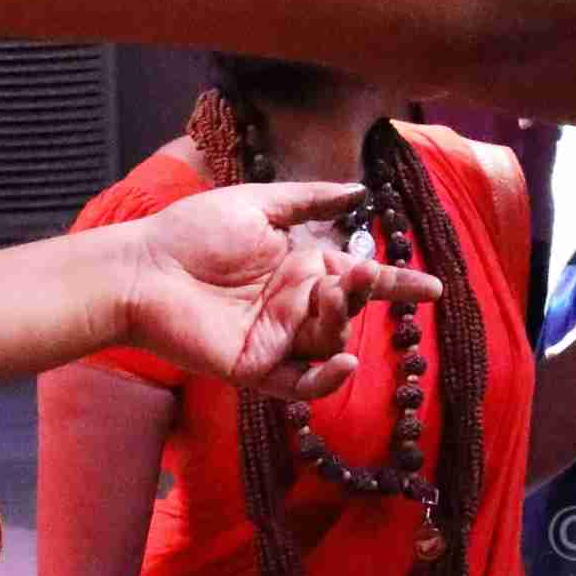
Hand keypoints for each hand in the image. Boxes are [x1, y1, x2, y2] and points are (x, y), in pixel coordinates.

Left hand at [121, 183, 444, 398]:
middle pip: (349, 310)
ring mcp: (277, 340)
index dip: (396, 284)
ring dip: (339, 323)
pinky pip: (302, 385)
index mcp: (299, 267)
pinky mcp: (257, 369)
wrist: (143, 268)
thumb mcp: (258, 203)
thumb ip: (309, 199)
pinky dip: (326, 379)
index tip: (433, 287)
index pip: (359, 279)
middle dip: (359, 295)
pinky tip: (342, 361)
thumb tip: (358, 190)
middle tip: (347, 277)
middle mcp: (294, 305)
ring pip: (331, 343)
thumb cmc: (192, 231)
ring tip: (323, 295)